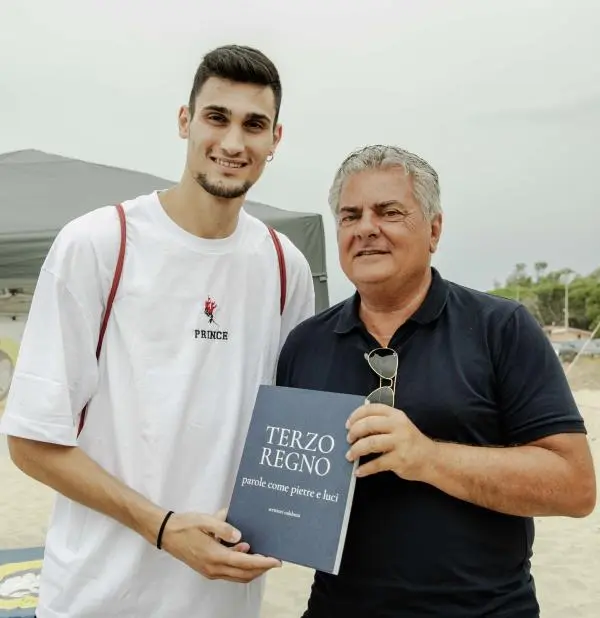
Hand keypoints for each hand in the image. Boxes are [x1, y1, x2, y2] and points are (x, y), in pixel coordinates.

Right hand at [160, 509, 281, 582]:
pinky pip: (229, 574)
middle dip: (261, 569)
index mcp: (215, 556)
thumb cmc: (186, 525)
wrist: (166, 533)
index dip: (262, 563)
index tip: (276, 560)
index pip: (244, 563)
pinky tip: (245, 555)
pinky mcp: (207, 569)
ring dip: (252, 570)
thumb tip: (241, 536)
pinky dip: (241, 569)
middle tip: (274, 560)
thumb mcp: (205, 520)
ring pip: (237, 577)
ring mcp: (210, 571)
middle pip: (244, 574)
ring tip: (263, 558)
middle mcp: (213, 568)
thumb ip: (224, 528)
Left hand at [345, 403, 433, 480]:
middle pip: (368, 425)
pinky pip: (377, 464)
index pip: (371, 409)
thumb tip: (356, 424)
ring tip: (349, 455)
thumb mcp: (399, 425)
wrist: (431, 459)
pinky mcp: (399, 460)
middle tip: (348, 440)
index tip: (348, 424)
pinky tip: (358, 471)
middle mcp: (398, 426)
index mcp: (395, 415)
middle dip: (354, 433)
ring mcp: (399, 443)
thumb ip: (382, 421)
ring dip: (356, 450)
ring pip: (370, 444)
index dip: (356, 415)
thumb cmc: (410, 441)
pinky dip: (365, 468)